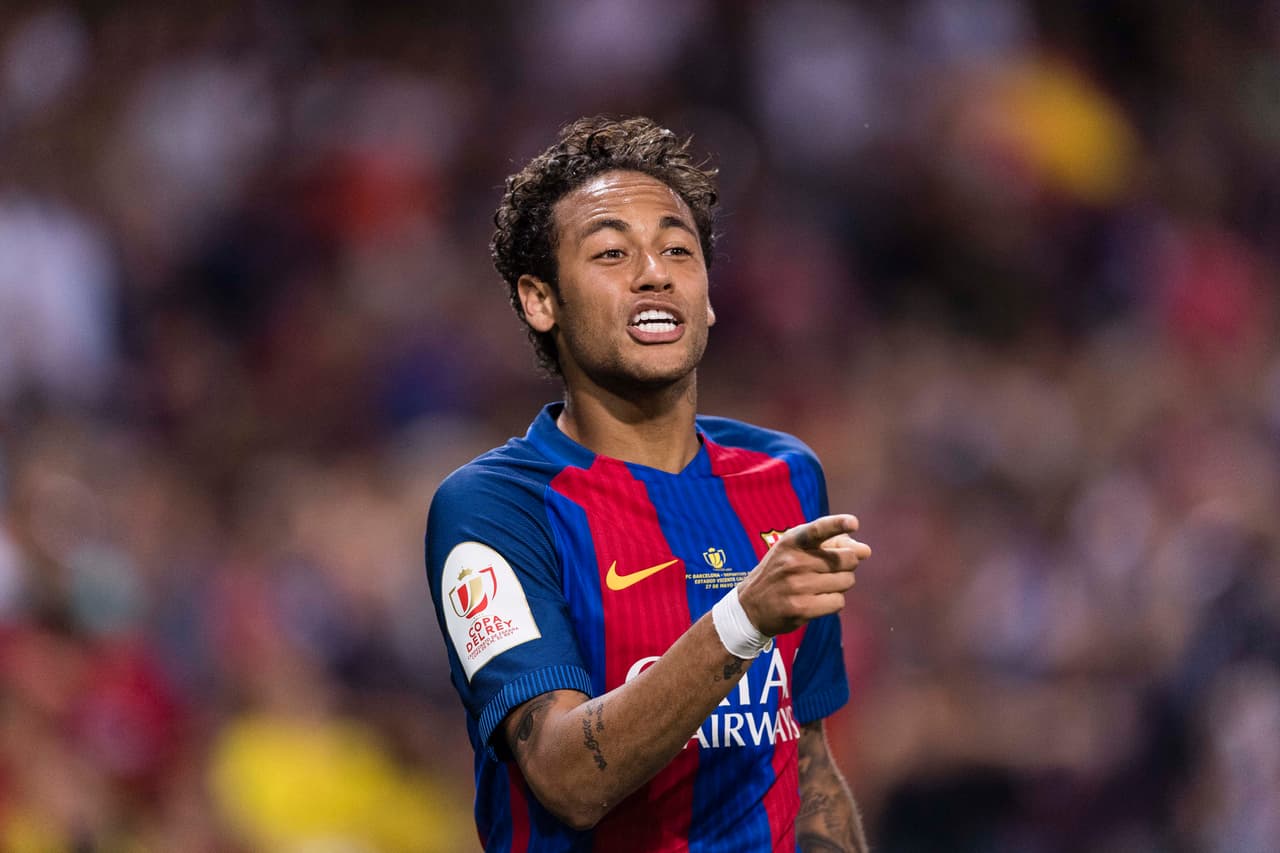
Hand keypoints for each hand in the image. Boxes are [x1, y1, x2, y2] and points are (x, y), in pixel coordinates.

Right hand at [736, 514, 869, 636]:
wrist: (751, 606)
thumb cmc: (781, 572)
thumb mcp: (796, 550)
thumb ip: (831, 544)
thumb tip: (865, 551)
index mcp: (793, 541)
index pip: (818, 529)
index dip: (837, 524)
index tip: (854, 523)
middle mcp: (794, 562)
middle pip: (847, 560)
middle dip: (847, 565)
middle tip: (832, 570)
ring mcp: (797, 586)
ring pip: (846, 581)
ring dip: (841, 584)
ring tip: (821, 585)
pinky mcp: (801, 609)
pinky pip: (838, 602)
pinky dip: (834, 601)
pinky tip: (818, 600)